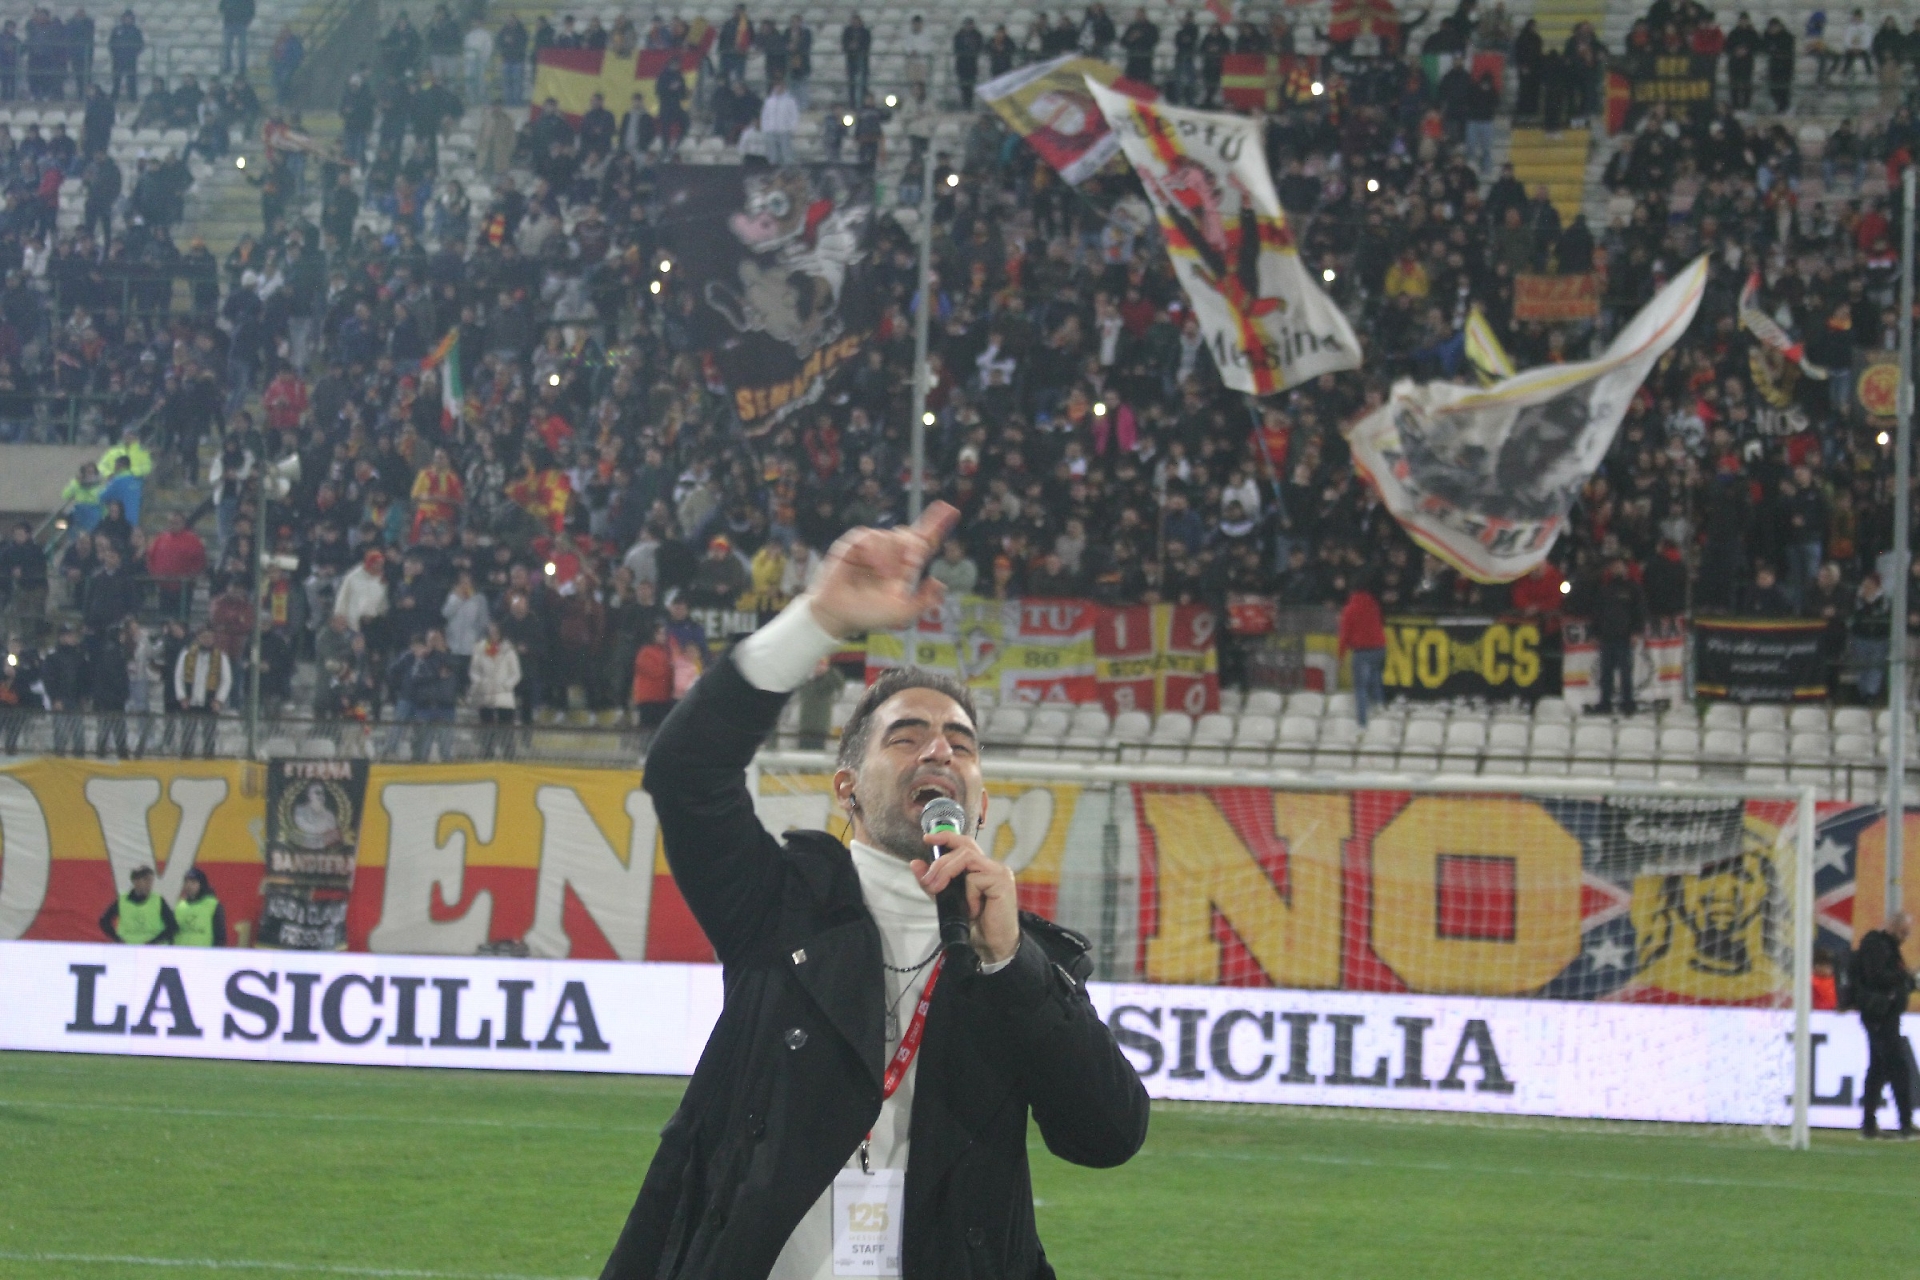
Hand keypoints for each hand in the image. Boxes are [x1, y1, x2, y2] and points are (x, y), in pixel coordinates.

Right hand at [806, 502, 958, 639]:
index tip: (951, 510)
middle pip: (909, 534)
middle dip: (914, 544)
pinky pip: (869, 535)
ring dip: (891, 554)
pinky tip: (874, 565)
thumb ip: (924, 601)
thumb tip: (940, 584)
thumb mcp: (901, 613)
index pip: (923, 542)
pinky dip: (875, 550)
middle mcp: (889, 554)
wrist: (839, 615)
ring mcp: (871, 548)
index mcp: (903, 567)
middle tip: (913, 561)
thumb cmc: (868, 615)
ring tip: (885, 574)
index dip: (937, 525)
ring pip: (890, 535)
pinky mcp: (853, 545)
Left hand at [912, 830, 1019, 966]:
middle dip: (939, 862)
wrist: (992, 946)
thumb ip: (934, 883)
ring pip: (967, 858)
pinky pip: (975, 878)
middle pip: (963, 848)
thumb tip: (915, 863)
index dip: (946, 837)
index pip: (964, 844)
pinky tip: (973, 910)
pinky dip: (968, 894)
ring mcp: (999, 872)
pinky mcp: (1002, 882)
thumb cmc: (975, 925)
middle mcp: (991, 866)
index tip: (927, 838)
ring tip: (938, 889)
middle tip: (928, 881)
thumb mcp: (947, 901)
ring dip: (946, 871)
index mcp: (980, 868)